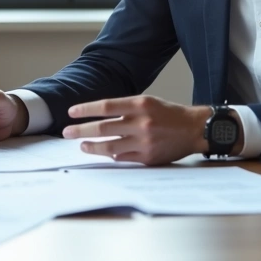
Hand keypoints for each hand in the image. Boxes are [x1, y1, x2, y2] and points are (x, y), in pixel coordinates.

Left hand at [62, 95, 210, 165]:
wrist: (194, 129)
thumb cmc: (169, 113)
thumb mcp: (148, 102)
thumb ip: (125, 109)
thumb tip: (99, 117)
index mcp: (140, 104)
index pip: (105, 106)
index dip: (85, 109)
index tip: (71, 112)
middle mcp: (141, 122)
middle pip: (102, 127)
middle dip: (81, 130)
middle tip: (67, 132)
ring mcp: (144, 141)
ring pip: (109, 146)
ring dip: (92, 146)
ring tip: (82, 145)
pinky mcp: (148, 157)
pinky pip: (122, 158)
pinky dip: (112, 155)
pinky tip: (105, 153)